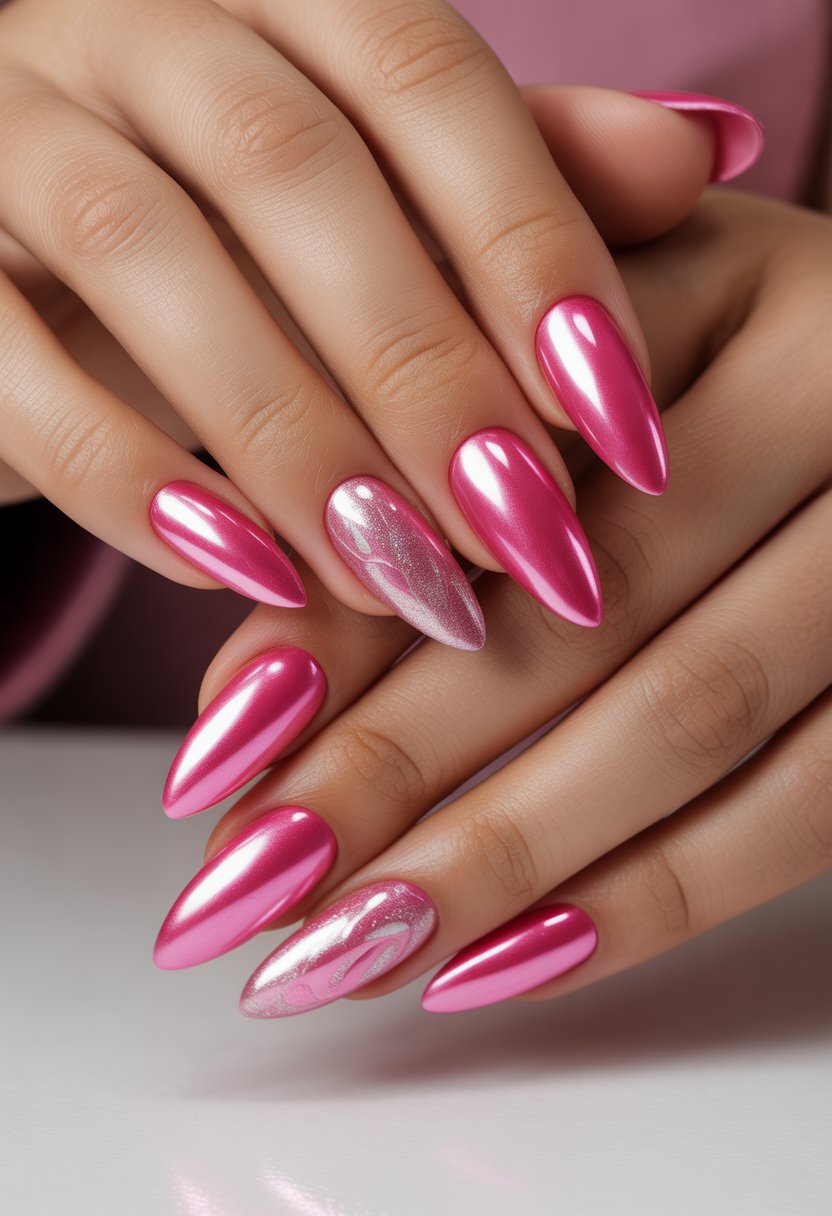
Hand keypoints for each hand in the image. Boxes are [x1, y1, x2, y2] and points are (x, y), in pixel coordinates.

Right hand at [0, 0, 755, 637]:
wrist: (8, 262)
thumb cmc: (222, 235)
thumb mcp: (371, 201)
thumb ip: (509, 174)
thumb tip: (703, 155)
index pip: (422, 77)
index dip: (534, 247)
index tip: (623, 424)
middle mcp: (129, 26)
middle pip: (292, 167)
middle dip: (425, 369)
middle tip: (524, 538)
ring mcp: (6, 130)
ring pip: (150, 253)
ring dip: (294, 437)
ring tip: (400, 579)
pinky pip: (11, 362)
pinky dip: (130, 478)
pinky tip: (239, 572)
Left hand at [154, 190, 830, 1014]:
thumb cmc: (660, 362)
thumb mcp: (539, 363)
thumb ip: (403, 490)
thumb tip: (248, 705)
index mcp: (712, 275)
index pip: (499, 472)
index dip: (347, 625)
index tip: (210, 762)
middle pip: (593, 610)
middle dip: (400, 767)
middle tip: (248, 886)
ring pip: (699, 723)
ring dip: (508, 861)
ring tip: (345, 955)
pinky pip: (810, 809)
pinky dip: (654, 901)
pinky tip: (508, 964)